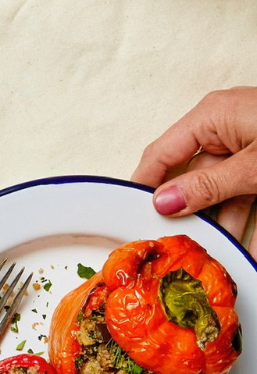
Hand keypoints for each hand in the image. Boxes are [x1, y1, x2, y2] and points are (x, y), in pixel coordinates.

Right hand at [133, 87, 256, 251]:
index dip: (144, 185)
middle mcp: (226, 130)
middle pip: (193, 180)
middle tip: (179, 247)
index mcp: (212, 117)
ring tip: (219, 256)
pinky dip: (250, 222)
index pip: (161, 154)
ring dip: (225, 227)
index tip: (129, 215)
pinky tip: (249, 250)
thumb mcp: (253, 166)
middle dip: (193, 216)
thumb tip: (162, 202)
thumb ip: (208, 186)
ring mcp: (248, 147)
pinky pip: (248, 195)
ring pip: (224, 194)